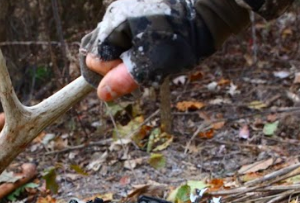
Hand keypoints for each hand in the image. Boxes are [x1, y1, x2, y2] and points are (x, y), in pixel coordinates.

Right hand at [80, 0, 231, 100]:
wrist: (205, 14)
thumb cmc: (181, 38)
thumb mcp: (152, 65)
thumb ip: (124, 79)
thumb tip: (102, 93)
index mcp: (114, 24)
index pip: (94, 60)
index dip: (110, 73)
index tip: (134, 72)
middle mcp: (114, 15)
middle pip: (101, 52)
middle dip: (117, 67)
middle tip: (143, 68)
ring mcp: (125, 12)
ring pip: (114, 47)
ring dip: (127, 59)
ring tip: (152, 59)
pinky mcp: (137, 14)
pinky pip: (126, 38)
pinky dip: (136, 49)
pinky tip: (155, 49)